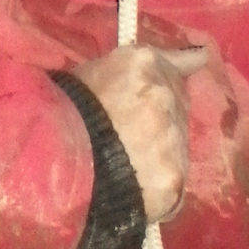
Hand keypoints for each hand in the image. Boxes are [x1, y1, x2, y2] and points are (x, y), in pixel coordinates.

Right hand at [71, 44, 208, 221]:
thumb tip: (197, 56)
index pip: (176, 66)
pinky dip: (160, 189)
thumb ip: (133, 70)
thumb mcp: (92, 74)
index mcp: (142, 63)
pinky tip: (138, 193)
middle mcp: (164, 95)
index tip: (187, 76)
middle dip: (163, 118)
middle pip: (178, 106)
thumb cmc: (64, 114)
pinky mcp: (174, 176)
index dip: (170, 81)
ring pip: (177, 144)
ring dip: (161, 153)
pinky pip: (174, 184)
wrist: (51, 166)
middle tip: (134, 136)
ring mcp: (172, 136)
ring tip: (129, 168)